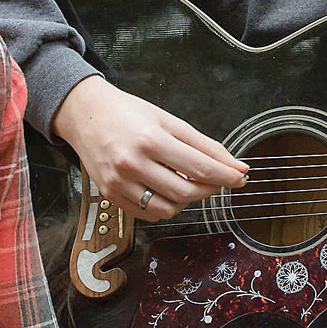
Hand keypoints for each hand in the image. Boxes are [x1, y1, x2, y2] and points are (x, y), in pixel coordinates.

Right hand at [53, 75, 247, 220]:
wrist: (85, 115)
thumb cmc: (129, 114)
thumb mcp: (171, 122)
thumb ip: (205, 146)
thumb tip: (237, 166)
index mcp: (151, 141)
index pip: (199, 168)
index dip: (226, 176)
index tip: (241, 177)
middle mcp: (132, 164)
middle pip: (186, 191)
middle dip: (210, 189)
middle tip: (219, 179)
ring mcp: (119, 183)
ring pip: (169, 208)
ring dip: (188, 200)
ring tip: (190, 182)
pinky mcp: (111, 196)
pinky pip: (149, 213)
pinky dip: (167, 206)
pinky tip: (169, 189)